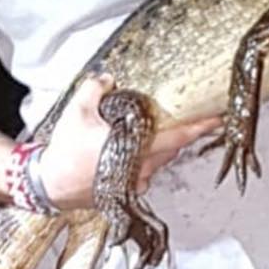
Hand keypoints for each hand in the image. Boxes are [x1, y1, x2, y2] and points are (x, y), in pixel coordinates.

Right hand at [38, 75, 220, 209]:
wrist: (49, 185)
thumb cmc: (65, 151)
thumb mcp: (77, 111)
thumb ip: (96, 89)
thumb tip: (108, 78)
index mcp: (135, 147)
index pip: (178, 136)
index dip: (200, 127)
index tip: (219, 119)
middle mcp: (141, 167)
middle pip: (173, 148)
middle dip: (182, 134)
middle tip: (191, 119)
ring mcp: (136, 181)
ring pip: (161, 160)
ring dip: (163, 146)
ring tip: (157, 132)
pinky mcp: (127, 190)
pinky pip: (147, 172)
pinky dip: (148, 159)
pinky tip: (135, 150)